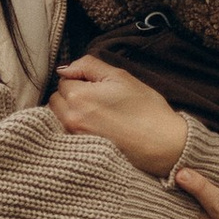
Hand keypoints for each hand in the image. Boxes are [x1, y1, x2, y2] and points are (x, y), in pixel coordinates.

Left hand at [53, 56, 190, 175]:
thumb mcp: (120, 77)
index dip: (81, 80)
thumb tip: (65, 68)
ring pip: (58, 117)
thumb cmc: (146, 110)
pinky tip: (95, 130)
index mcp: (79, 96)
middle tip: (96, 100)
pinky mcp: (79, 152)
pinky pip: (64, 134)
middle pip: (56, 99)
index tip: (98, 87)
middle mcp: (70, 119)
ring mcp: (73, 138)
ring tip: (96, 116)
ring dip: (70, 113)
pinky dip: (74, 129)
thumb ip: (89, 65)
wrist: (162, 145)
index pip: (64, 80)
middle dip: (71, 96)